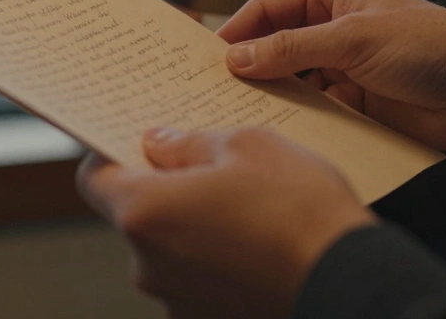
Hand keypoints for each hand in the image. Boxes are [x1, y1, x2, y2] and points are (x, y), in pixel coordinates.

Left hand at [77, 126, 372, 318]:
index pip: (95, 179)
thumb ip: (189, 143)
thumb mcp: (248, 145)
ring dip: (194, 228)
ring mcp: (177, 303)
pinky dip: (216, 263)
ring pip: (169, 250)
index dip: (110, 155)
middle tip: (211, 168)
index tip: (136, 144)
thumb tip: (159, 144)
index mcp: (146, 213)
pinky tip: (257, 246)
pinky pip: (196, 281)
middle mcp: (148, 266)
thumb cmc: (300, 210)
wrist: (351, 282)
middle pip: (137, 216)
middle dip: (165, 190)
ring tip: (248, 210)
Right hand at [217, 0, 445, 160]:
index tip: (206, 56)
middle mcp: (333, 29)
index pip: (270, 7)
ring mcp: (342, 69)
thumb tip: (237, 57)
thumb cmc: (428, 45)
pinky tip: (271, 133)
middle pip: (275, 46)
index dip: (238, 29)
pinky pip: (312, 111)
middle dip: (248, 66)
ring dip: (269, 96)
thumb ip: (292, 48)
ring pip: (291, 82)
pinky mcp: (353, 105)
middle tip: (210, 90)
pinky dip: (294, 120)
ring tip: (233, 116)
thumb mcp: (353, 38)